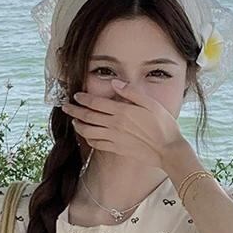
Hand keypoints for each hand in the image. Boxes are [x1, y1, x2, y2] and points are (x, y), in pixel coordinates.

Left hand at [61, 79, 184, 169]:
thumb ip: (131, 92)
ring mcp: (114, 138)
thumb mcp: (151, 103)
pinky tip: (87, 136)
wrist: (167, 150)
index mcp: (122, 111)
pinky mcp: (116, 149)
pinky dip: (89, 139)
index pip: (96, 103)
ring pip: (88, 132)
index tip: (76, 96)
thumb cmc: (163, 125)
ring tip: (74, 122)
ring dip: (79, 126)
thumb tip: (115, 82)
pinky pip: (97, 144)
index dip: (83, 99)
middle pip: (88, 117)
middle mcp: (114, 125)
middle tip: (65, 107)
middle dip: (74, 111)